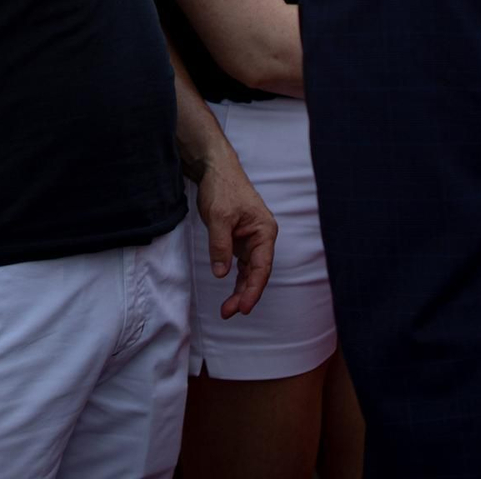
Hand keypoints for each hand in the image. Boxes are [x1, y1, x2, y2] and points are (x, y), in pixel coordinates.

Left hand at [192, 150, 275, 319]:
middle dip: (244, 294)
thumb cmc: (223, 188)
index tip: (243, 308)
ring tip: (227, 309)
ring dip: (240, 290)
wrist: (216, 169)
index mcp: (264, 231)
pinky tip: (229, 293)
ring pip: (249, 271)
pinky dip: (235, 278)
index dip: (253, 290)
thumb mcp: (218, 217)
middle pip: (257, 273)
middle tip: (229, 312)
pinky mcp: (240, 240)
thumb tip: (221, 273)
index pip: (262, 267)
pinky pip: (240, 264)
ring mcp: (251, 239)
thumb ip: (220, 246)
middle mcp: (262, 237)